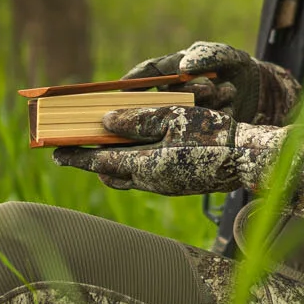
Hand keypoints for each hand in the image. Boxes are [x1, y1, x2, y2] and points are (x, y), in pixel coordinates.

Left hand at [52, 105, 247, 195]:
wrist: (248, 160)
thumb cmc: (214, 135)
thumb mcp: (173, 118)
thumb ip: (137, 120)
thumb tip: (106, 122)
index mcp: (146, 166)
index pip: (101, 161)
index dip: (77, 155)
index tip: (54, 151)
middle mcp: (151, 181)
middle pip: (110, 173)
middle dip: (90, 161)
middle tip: (72, 150)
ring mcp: (166, 186)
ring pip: (127, 177)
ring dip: (111, 163)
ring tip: (99, 149)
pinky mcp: (178, 184)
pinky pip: (145, 177)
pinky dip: (131, 164)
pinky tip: (134, 152)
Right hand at [120, 41, 293, 122]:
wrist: (263, 92)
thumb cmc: (237, 67)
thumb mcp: (226, 55)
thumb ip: (208, 55)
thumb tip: (184, 68)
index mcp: (174, 69)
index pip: (148, 72)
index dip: (134, 79)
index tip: (123, 87)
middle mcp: (174, 93)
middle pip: (165, 97)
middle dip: (187, 93)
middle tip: (210, 89)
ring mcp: (185, 112)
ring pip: (184, 112)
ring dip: (207, 103)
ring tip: (228, 93)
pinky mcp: (199, 130)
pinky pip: (201, 126)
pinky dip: (219, 117)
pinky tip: (232, 108)